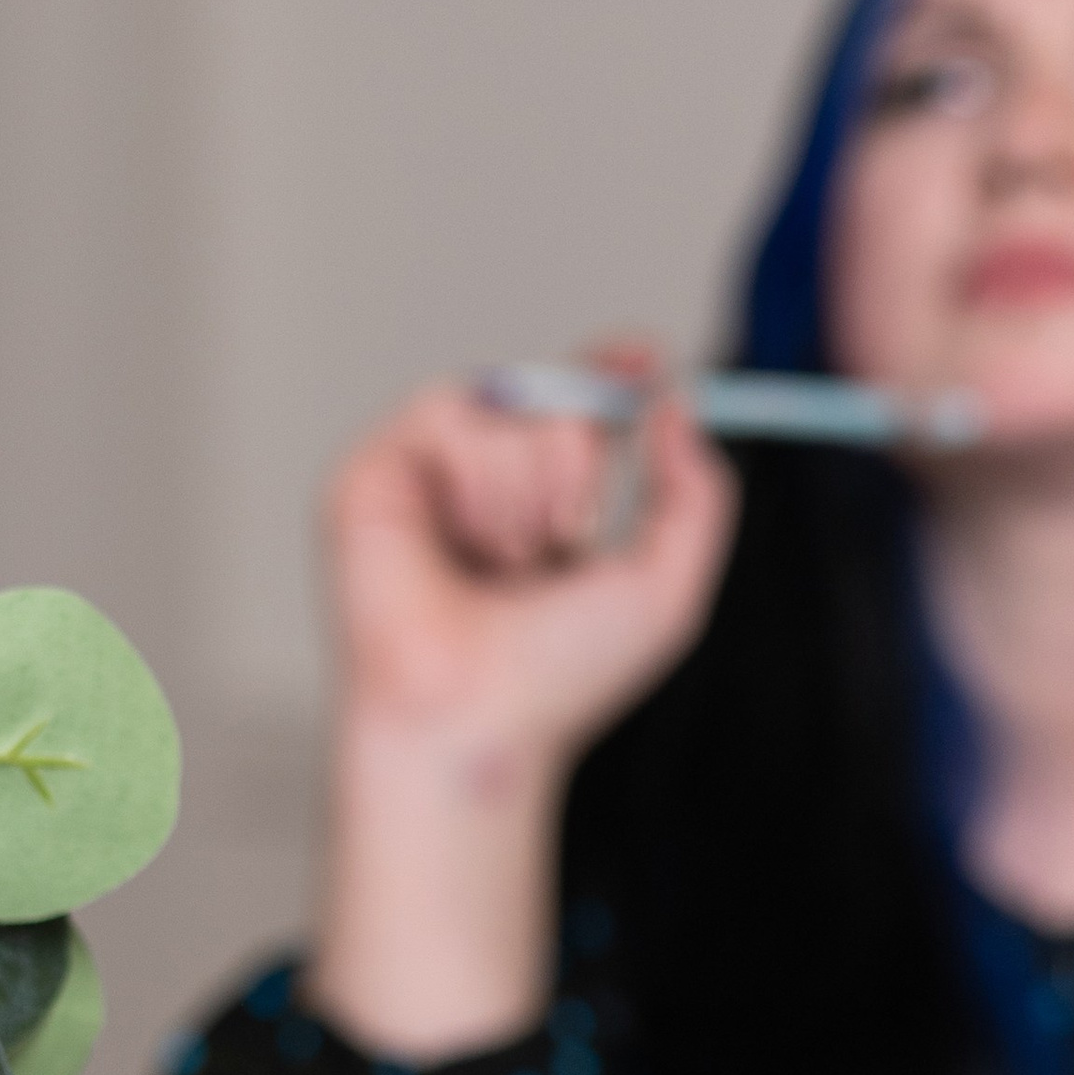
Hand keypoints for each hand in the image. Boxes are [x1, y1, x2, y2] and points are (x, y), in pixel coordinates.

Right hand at [307, 350, 738, 1058]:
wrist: (473, 714)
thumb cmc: (557, 679)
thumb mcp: (666, 590)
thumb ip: (697, 494)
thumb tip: (676, 402)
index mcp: (548, 511)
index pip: (581, 412)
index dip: (612, 373)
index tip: (644, 360)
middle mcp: (488, 489)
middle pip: (556, 394)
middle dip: (578, 465)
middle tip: (558, 543)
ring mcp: (429, 479)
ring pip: (509, 402)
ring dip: (529, 490)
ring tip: (500, 563)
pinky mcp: (377, 472)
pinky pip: (452, 412)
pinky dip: (479, 475)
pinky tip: (466, 540)